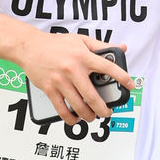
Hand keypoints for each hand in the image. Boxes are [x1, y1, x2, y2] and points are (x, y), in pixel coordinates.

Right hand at [18, 31, 132, 125]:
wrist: (29, 47)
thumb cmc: (55, 44)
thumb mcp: (81, 40)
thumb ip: (101, 46)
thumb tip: (121, 48)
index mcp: (83, 56)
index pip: (108, 68)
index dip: (122, 77)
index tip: (130, 85)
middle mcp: (72, 70)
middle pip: (93, 96)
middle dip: (104, 109)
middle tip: (108, 112)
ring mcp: (60, 81)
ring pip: (78, 106)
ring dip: (88, 116)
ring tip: (92, 116)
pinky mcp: (49, 89)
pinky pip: (62, 109)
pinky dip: (70, 118)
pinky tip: (75, 119)